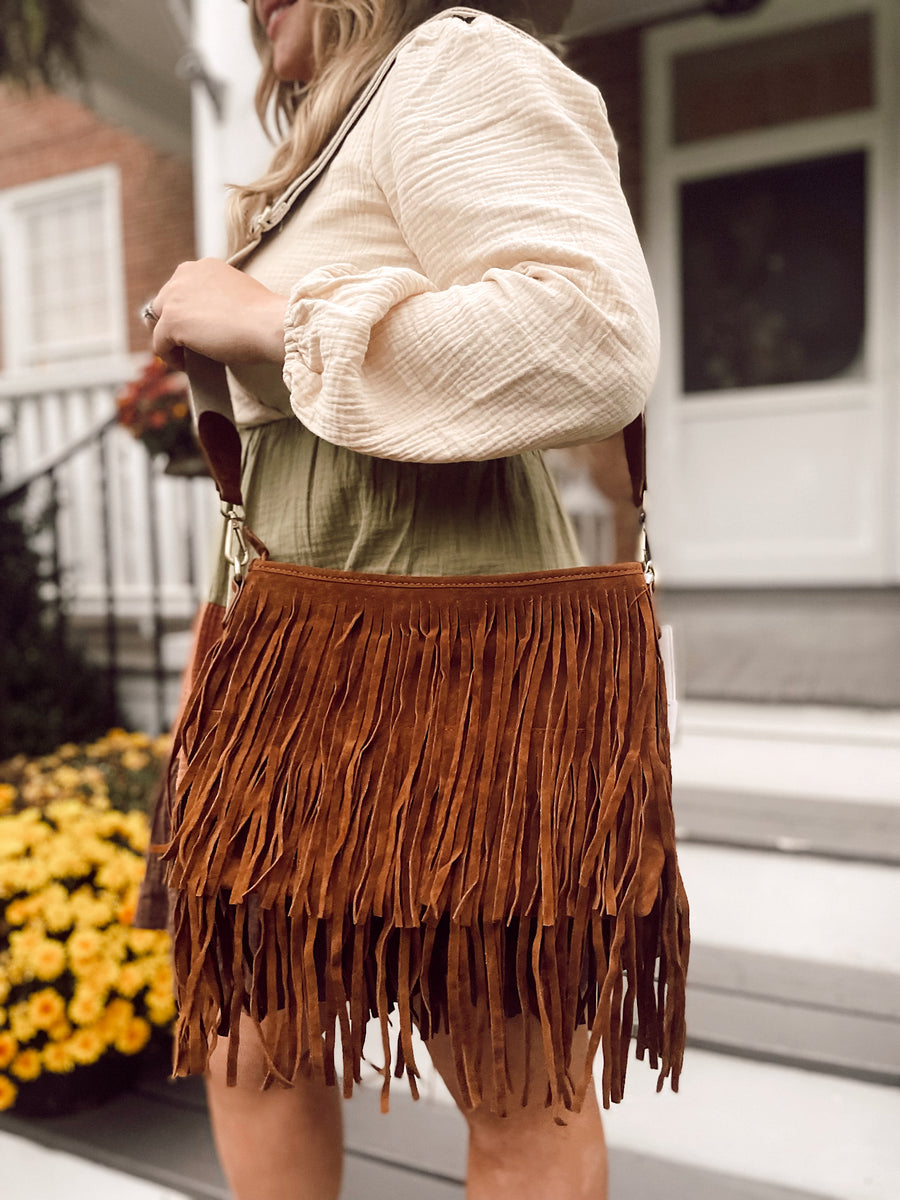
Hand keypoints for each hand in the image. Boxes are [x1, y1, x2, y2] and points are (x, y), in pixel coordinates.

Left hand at [143, 258, 287, 369]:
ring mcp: (175, 296)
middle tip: (189, 345)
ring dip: (170, 340)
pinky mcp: (172, 321)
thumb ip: (216, 300)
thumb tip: (207, 320)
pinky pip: (159, 344)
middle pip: (164, 303)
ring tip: (187, 356)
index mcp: (203, 266)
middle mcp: (185, 274)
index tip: (197, 329)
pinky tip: (186, 366)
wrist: (269, 324)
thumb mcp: (236, 296)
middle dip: (174, 323)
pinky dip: (170, 357)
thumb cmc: (263, 316)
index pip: (181, 289)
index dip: (186, 311)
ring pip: (158, 323)